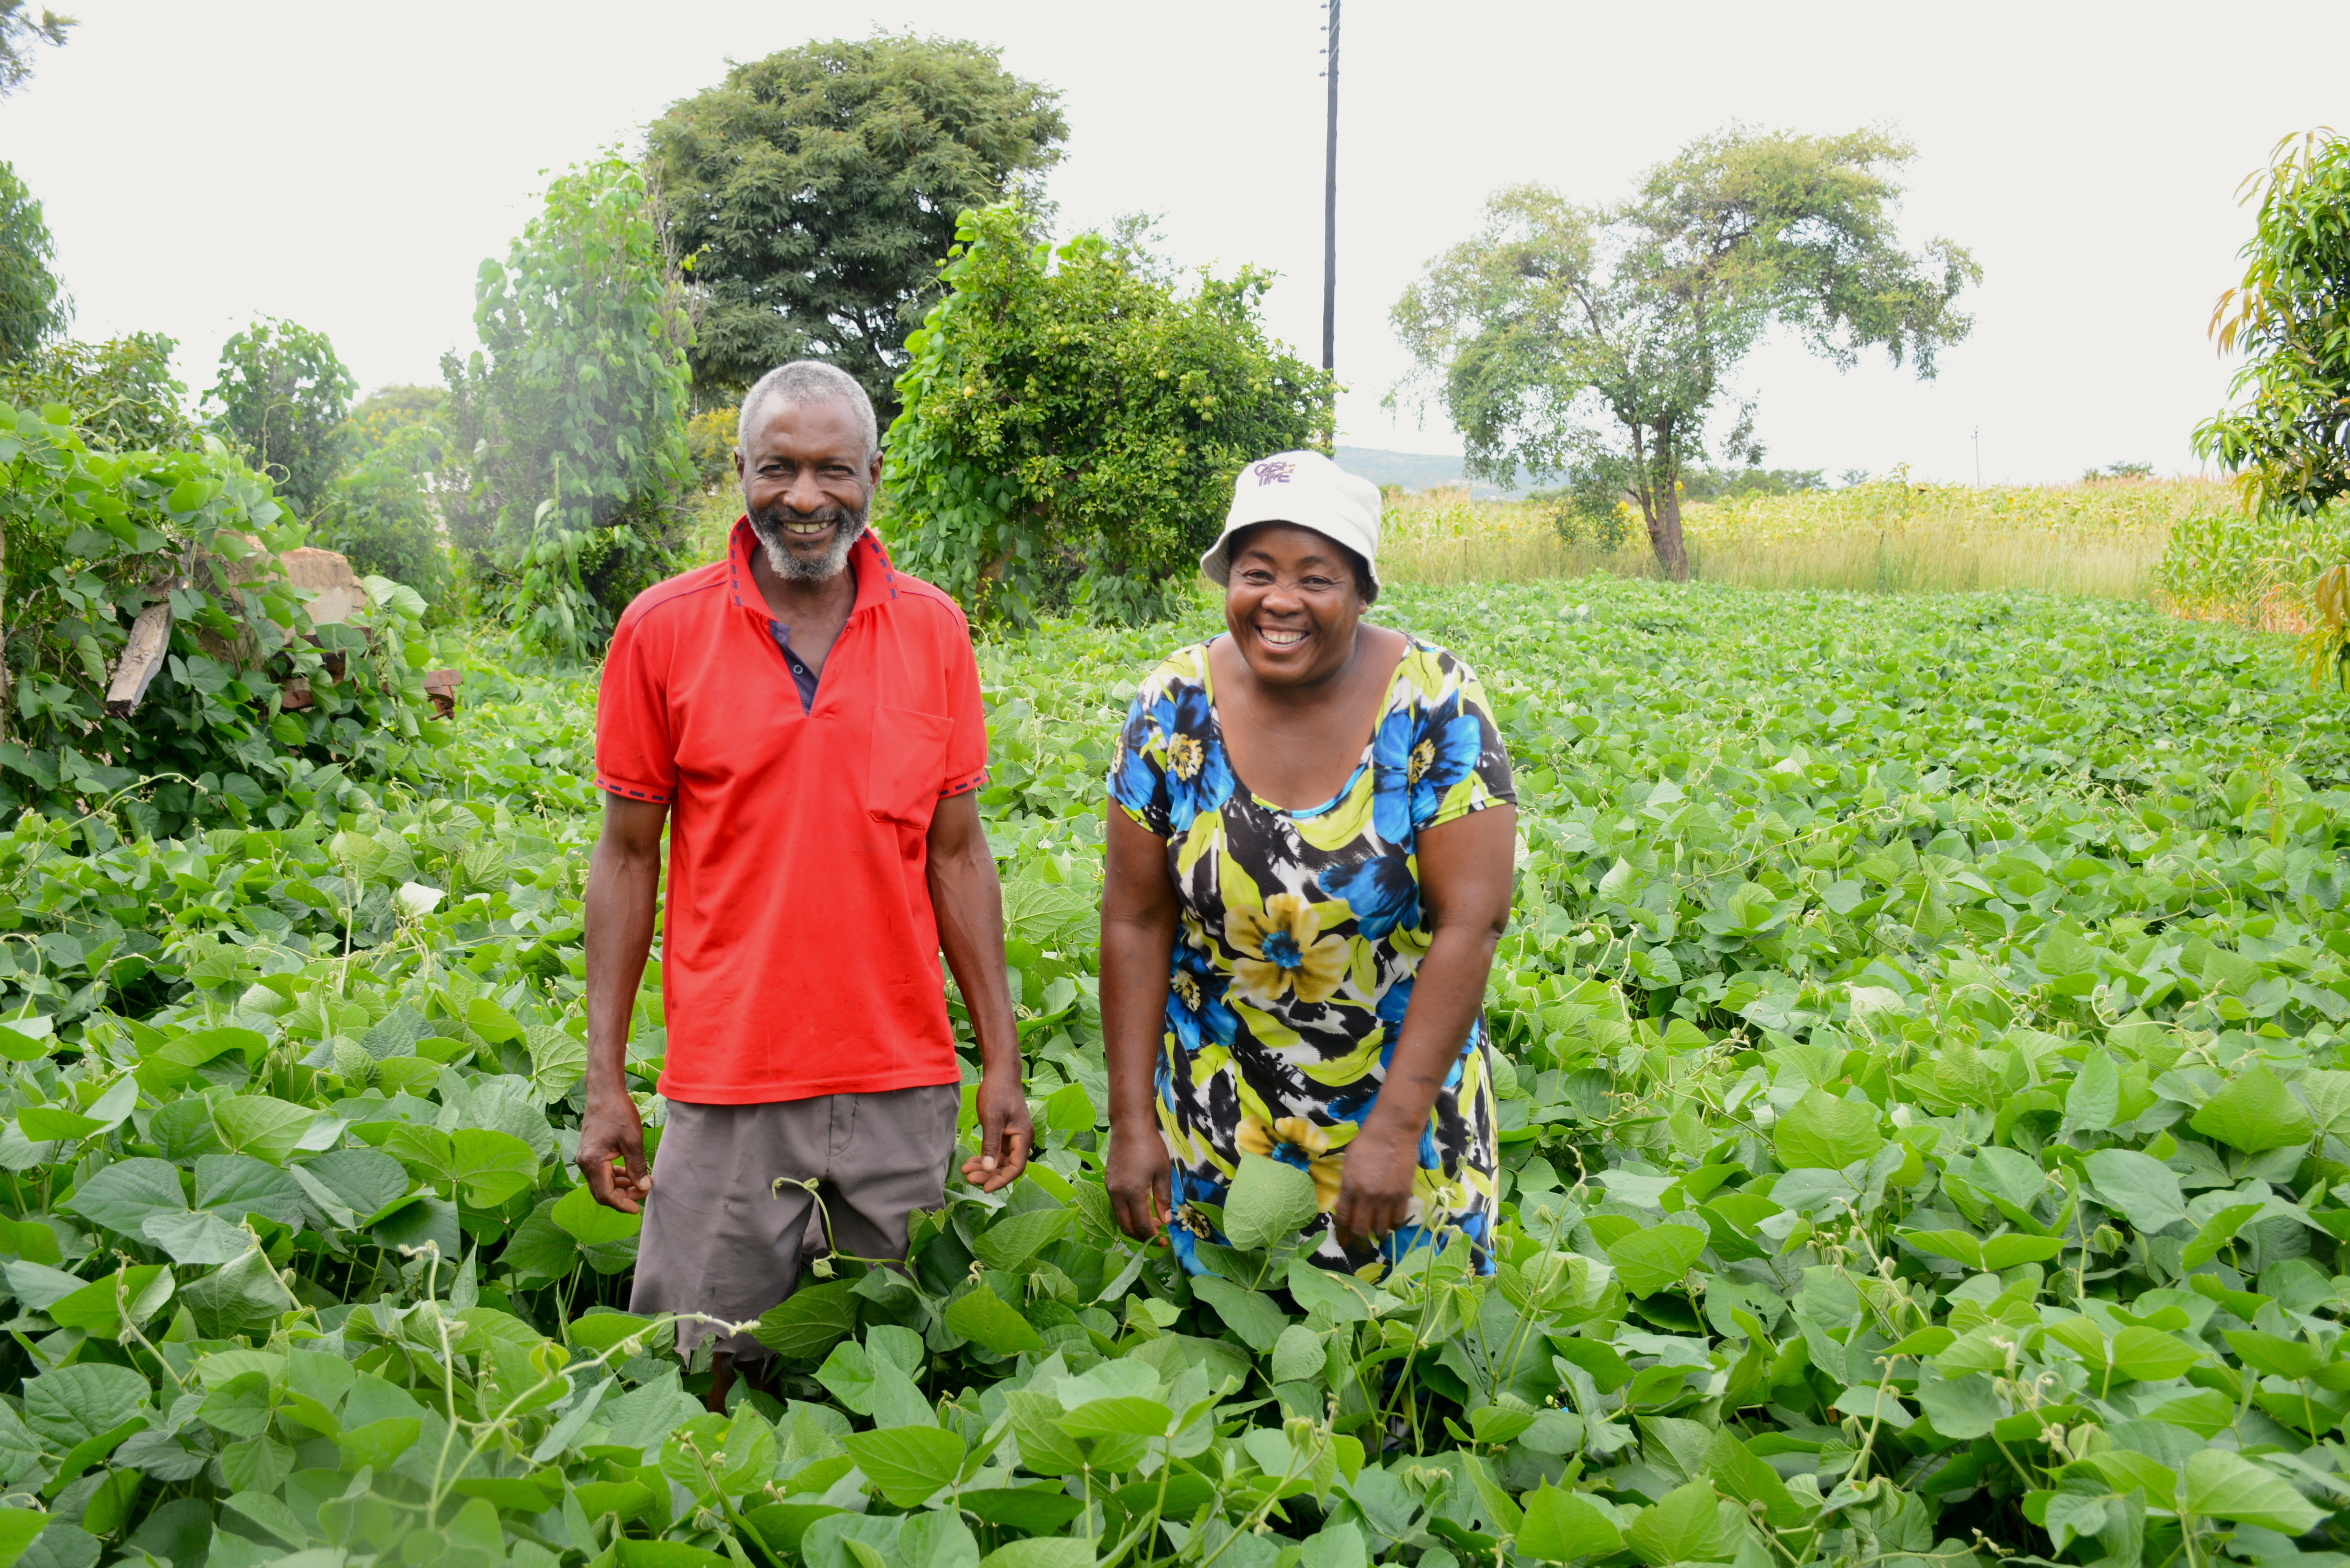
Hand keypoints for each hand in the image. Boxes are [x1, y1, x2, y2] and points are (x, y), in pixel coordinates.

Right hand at [576, 1079, 650, 1212]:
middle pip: (602, 1192)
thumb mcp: (633, 1141)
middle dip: (622, 1196)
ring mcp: (585, 1157)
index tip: (637, 1208)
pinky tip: (629, 1172)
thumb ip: (637, 1167)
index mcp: (593, 1162)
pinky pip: (601, 1172)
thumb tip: (644, 1188)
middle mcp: (584, 1163)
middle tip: (643, 1193)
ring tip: (641, 1182)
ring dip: (620, 1186)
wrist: (604, 1092)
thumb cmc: (618, 1113)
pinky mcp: (589, 1152)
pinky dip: (615, 1175)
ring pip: (602, 1182)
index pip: (605, 1195)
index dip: (622, 1204)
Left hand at [959, 1067, 1031, 1193]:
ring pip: (1001, 1161)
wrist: (1000, 1073)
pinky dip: (985, 1158)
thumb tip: (989, 1169)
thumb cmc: (997, 1092)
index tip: (985, 1188)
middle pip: (1008, 1167)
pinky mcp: (1005, 1134)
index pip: (1016, 1167)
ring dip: (985, 1168)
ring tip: (966, 1171)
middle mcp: (1021, 1140)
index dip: (1001, 1180)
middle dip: (989, 1175)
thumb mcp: (992, 1118)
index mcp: (1023, 1137)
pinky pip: (997, 1153)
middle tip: (968, 1178)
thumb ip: (991, 1144)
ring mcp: (1014, 1138)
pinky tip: (971, 1162)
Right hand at [1105, 1119, 1171, 1243]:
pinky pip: (1116, 1207)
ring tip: (1152, 1221)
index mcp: (1133, 1193)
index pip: (1141, 1224)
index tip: (1164, 1238)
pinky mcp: (1108, 1183)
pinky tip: (1141, 1208)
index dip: (1152, 1235)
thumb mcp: (1163, 1173)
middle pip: (1126, 1226)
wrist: (1129, 1126)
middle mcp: (1117, 1194)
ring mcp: (1110, 1189)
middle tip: (1157, 1235)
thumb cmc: (1150, 1147)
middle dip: (1141, 1236)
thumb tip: (1166, 1220)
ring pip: (1119, 1218)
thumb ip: (1163, 1198)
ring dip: (1134, 1225)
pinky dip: (1128, 1214)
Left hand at [1332, 1122, 1419, 1249]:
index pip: (1343, 1218)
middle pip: (1361, 1229)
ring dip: (1378, 1235)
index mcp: (1349, 1187)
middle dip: (1359, 1242)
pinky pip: (1398, 1218)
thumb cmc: (1366, 1143)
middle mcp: (1366, 1196)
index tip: (1343, 1241)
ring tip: (1378, 1237)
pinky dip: (1394, 1225)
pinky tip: (1392, 1225)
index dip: (1342, 1234)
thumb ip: (1347, 1185)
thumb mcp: (1348, 1163)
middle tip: (1360, 1246)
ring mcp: (1386, 1197)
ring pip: (1381, 1228)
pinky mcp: (1403, 1195)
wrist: (1392, 1132)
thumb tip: (1347, 1203)